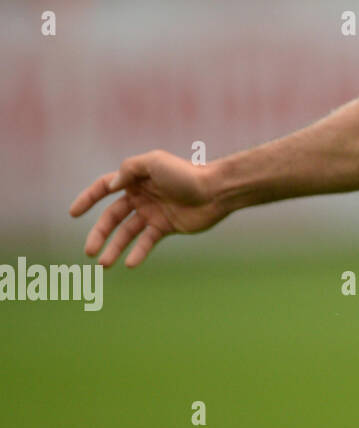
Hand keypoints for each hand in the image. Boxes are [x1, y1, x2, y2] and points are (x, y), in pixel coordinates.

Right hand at [69, 151, 226, 267]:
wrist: (216, 191)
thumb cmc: (186, 173)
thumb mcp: (154, 162)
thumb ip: (129, 170)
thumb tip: (111, 185)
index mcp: (136, 179)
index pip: (104, 188)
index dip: (88, 199)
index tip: (73, 213)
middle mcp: (142, 196)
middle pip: (112, 217)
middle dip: (99, 234)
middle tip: (89, 252)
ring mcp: (153, 212)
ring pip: (127, 233)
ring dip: (115, 248)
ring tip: (104, 264)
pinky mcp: (166, 226)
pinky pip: (146, 242)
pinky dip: (138, 253)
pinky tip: (130, 264)